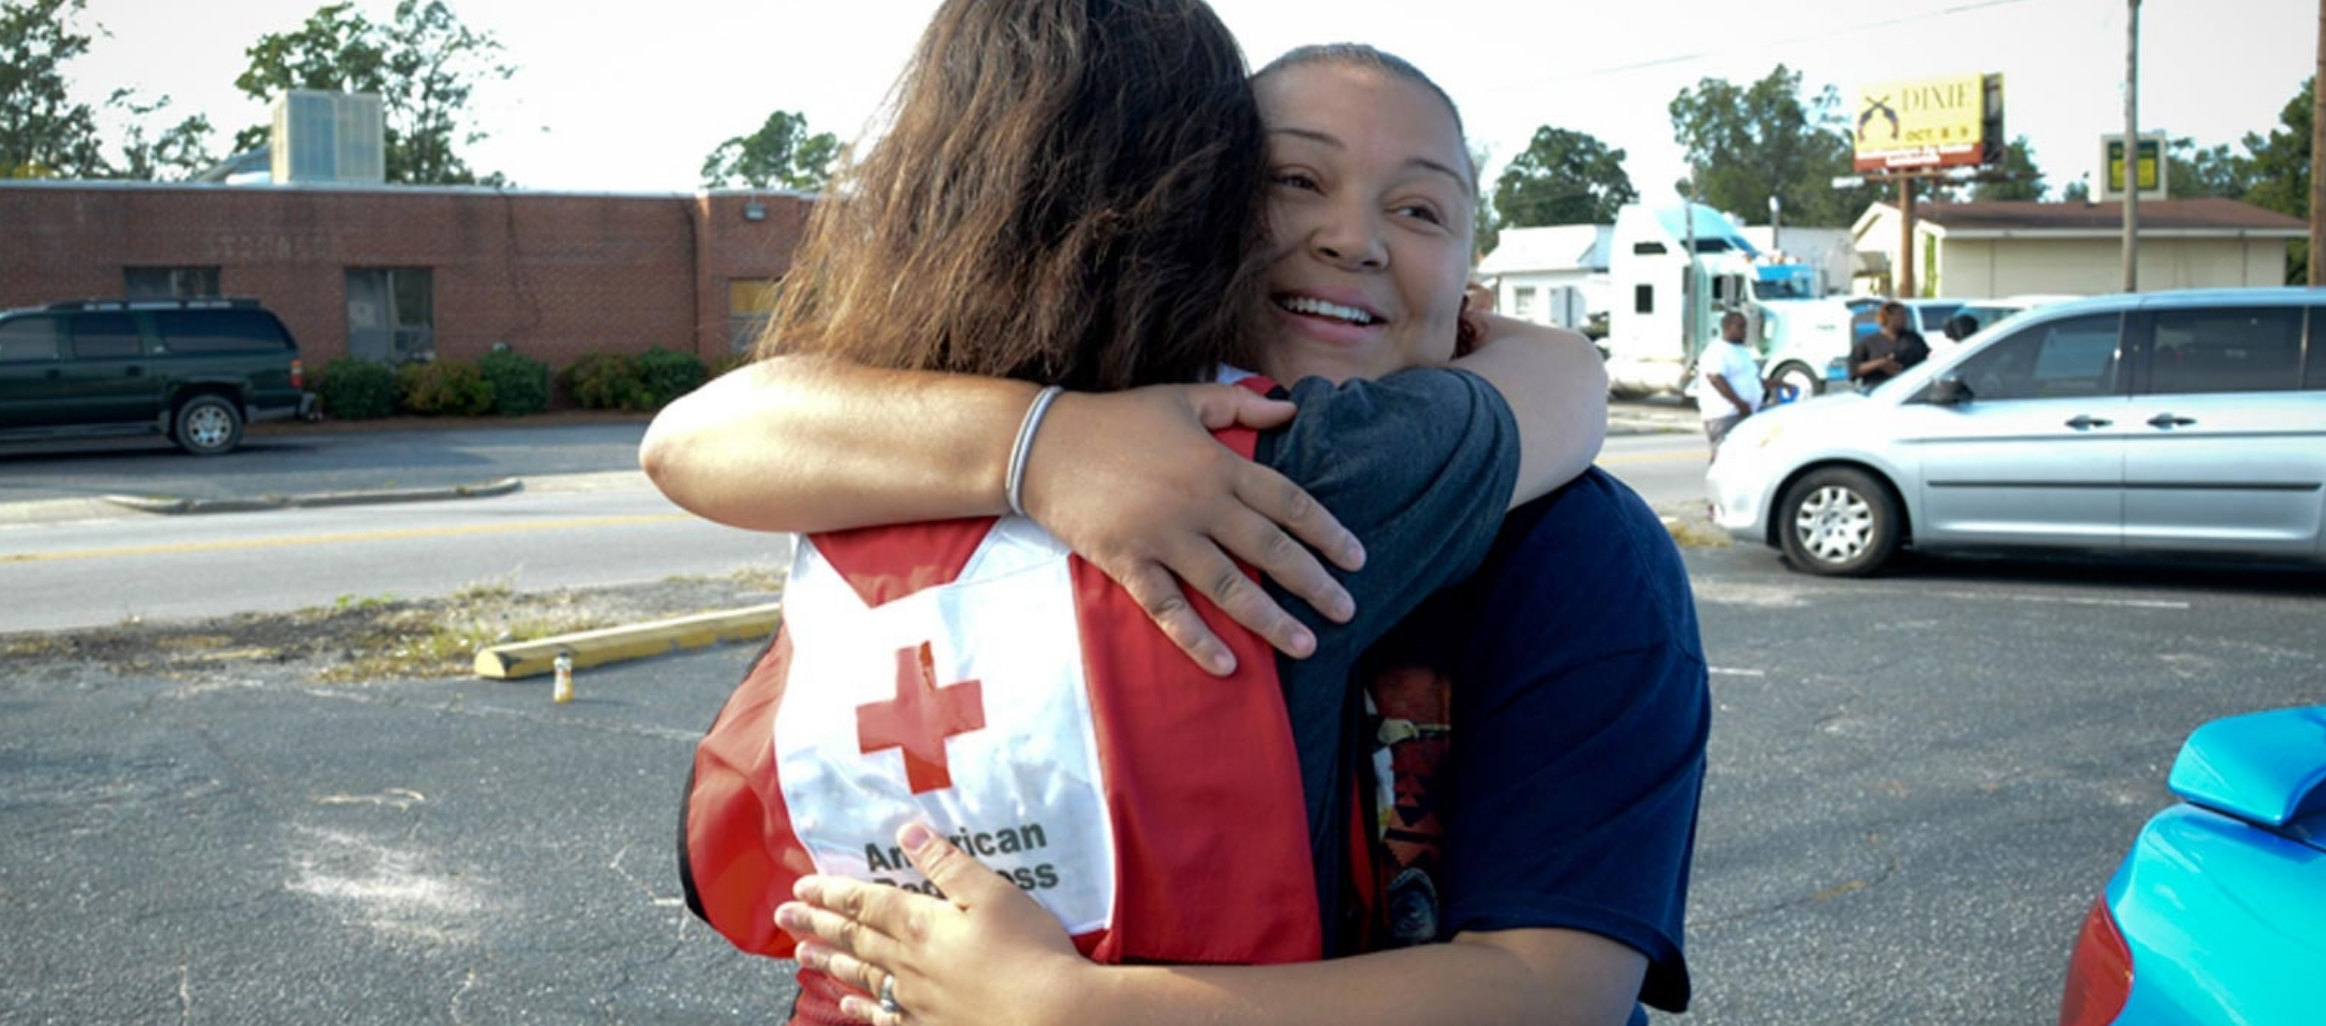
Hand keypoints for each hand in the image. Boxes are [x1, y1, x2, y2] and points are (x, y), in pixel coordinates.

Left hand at [778, 824, 1086, 1025]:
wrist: (1053, 1016)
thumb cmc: (1030, 952)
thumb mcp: (993, 894)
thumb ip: (947, 864)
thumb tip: (907, 832)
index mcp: (922, 924)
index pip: (865, 903)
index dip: (832, 892)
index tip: (802, 886)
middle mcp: (909, 963)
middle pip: (853, 938)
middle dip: (817, 923)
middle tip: (786, 915)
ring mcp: (916, 1000)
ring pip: (862, 976)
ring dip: (829, 962)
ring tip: (801, 954)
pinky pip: (884, 1017)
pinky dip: (861, 1008)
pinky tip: (847, 1003)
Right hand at [1017, 384, 1365, 675]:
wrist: (1043, 445)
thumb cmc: (1118, 419)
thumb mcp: (1182, 398)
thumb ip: (1241, 405)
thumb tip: (1292, 410)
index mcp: (1218, 463)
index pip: (1288, 501)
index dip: (1326, 532)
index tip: (1356, 559)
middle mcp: (1199, 503)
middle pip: (1269, 548)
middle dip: (1314, 582)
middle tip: (1347, 610)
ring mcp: (1164, 536)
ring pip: (1228, 586)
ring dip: (1270, 619)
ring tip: (1305, 645)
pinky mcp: (1129, 563)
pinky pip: (1168, 609)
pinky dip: (1198, 638)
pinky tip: (1227, 665)